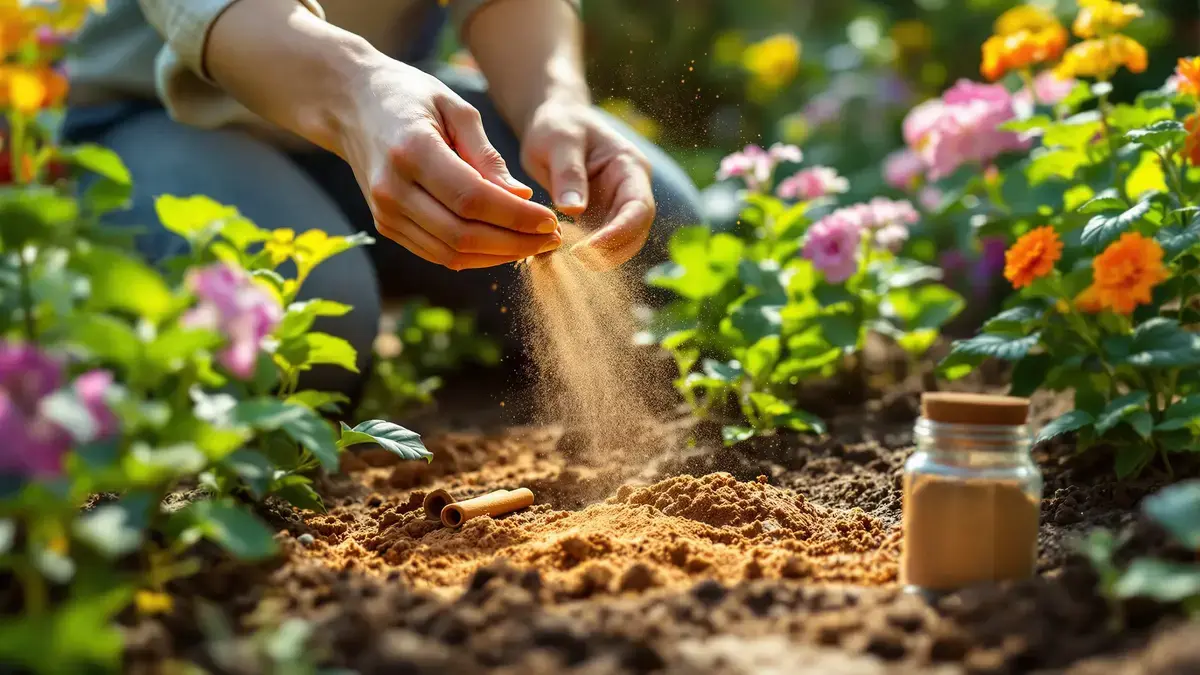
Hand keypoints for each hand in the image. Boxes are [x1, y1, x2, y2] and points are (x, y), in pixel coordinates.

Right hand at [336, 57, 561, 269]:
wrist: (350, 104)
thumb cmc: (409, 97)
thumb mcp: (455, 108)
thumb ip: (487, 155)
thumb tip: (520, 197)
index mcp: (411, 151)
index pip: (473, 200)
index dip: (516, 217)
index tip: (550, 220)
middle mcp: (392, 189)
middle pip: (463, 235)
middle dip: (515, 242)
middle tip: (551, 238)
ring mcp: (385, 212)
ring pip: (451, 253)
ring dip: (498, 256)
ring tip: (533, 245)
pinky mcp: (386, 225)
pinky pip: (437, 253)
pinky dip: (474, 256)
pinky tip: (502, 245)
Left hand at [520, 98, 655, 270]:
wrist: (555, 122)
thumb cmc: (558, 124)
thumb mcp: (559, 140)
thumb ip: (568, 173)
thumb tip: (574, 210)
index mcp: (630, 167)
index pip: (639, 208)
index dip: (620, 232)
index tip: (590, 249)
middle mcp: (631, 189)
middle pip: (636, 232)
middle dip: (611, 251)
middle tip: (576, 261)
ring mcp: (618, 205)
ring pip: (622, 242)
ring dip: (601, 258)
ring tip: (568, 263)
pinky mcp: (602, 217)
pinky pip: (602, 243)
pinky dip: (587, 254)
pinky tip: (563, 258)